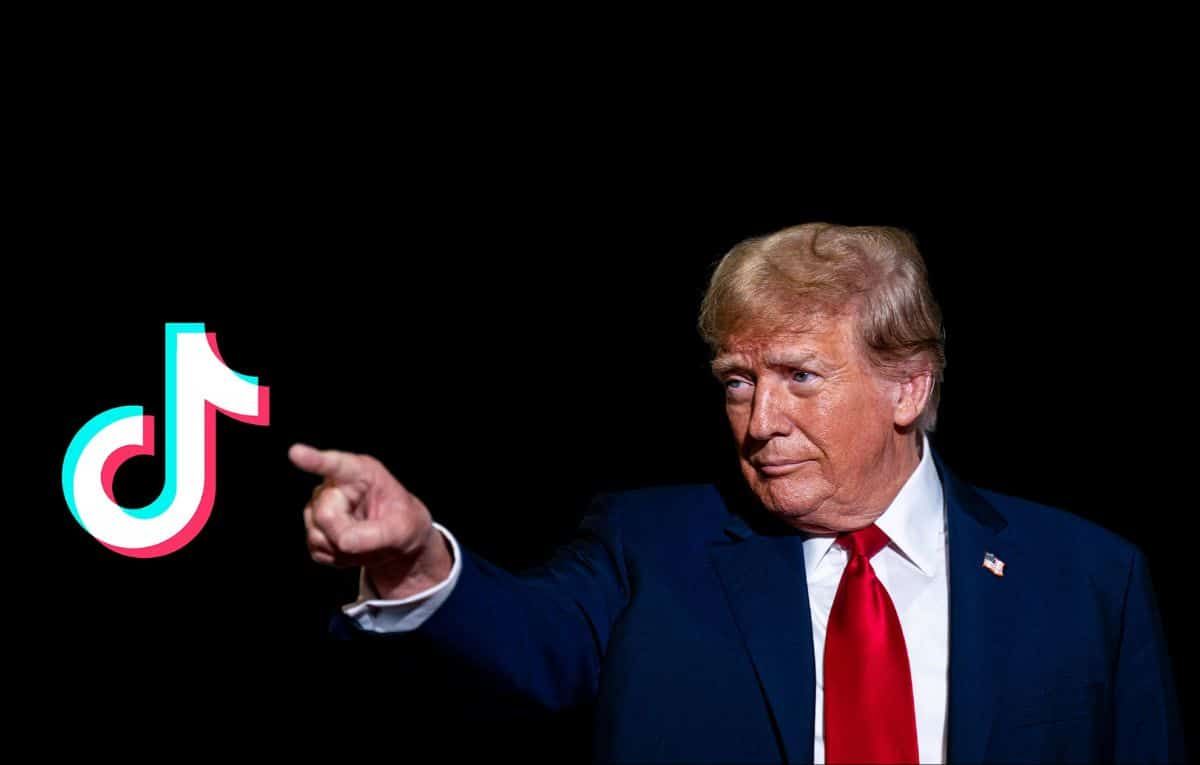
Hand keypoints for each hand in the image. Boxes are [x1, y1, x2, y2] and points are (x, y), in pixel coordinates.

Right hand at [289, 443, 452, 599]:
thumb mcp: (402, 529)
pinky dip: (338, 557)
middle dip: (346, 533)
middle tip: (373, 537)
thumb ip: (376, 535)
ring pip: (316, 533)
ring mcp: (319, 506)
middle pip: (325, 514)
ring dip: (343, 548)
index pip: (336, 464)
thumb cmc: (403, 524)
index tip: (296, 452)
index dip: (314, 460)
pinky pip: (317, 549)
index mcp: (361, 472)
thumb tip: (344, 541)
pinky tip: (353, 547)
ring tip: (365, 540)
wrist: (396, 540)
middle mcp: (335, 484)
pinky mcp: (313, 528)